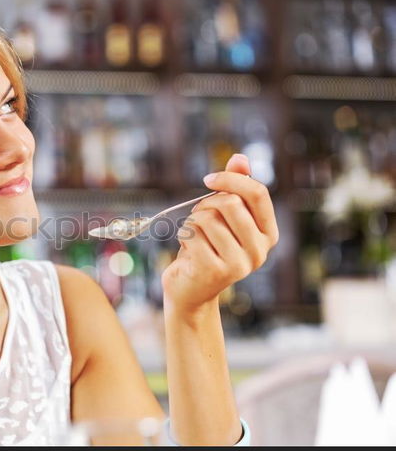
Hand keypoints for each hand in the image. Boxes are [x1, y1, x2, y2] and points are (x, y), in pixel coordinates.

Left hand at [161, 153, 279, 314]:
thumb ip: (234, 188)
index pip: (258, 193)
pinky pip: (191, 235)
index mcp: (268, 233)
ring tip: (193, 238)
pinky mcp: (216, 271)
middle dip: (205, 204)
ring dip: (192, 223)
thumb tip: (239, 158)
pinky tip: (187, 252)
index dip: (231, 179)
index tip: (209, 179)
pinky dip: (183, 237)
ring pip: (207, 218)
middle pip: (230, 203)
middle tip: (197, 218)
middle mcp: (260, 250)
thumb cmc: (207, 249)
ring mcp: (240, 263)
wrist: (191, 291)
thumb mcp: (223, 218)